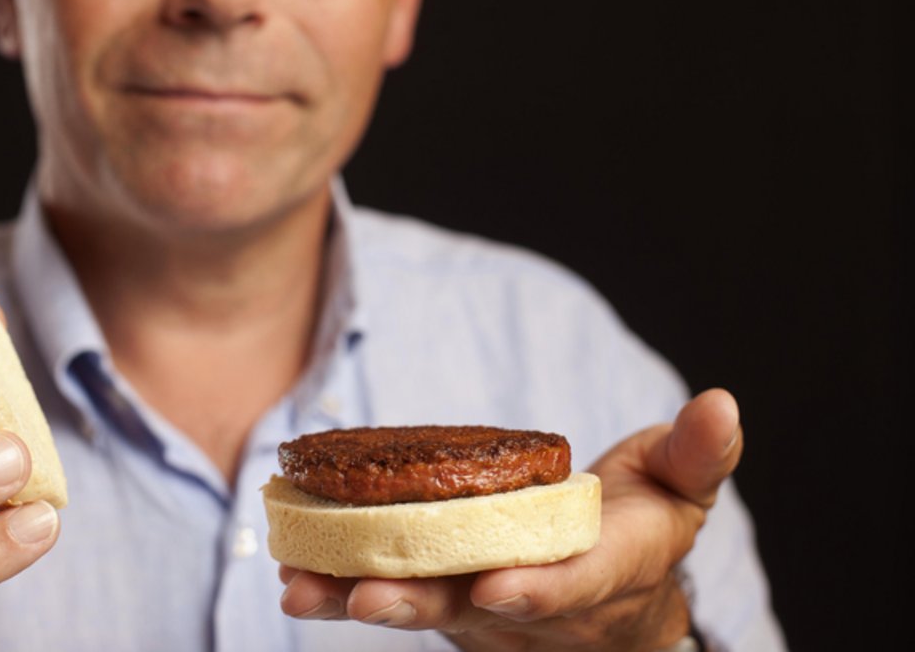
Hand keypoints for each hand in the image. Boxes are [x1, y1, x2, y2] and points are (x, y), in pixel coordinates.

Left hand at [278, 389, 741, 650]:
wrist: (614, 602)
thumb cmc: (646, 529)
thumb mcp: (681, 490)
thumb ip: (697, 454)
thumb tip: (722, 404)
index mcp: (599, 575)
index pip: (569, 587)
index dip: (537, 590)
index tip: (499, 588)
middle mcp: (530, 605)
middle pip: (472, 610)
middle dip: (419, 603)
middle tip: (364, 598)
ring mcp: (478, 608)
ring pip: (418, 607)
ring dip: (355, 597)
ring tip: (299, 587)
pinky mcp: (440, 594)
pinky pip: (390, 591)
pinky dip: (339, 585)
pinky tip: (291, 572)